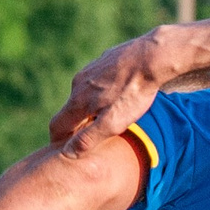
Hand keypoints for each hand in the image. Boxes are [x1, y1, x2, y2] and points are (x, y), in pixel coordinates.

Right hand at [49, 30, 178, 157]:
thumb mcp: (113, 122)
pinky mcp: (103, 61)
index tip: (63, 151)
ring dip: (89, 109)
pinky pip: (96, 83)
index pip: (57, 125)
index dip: (58, 141)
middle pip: (70, 110)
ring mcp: (90, 70)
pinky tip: (115, 98)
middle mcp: (78, 83)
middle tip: (88, 139)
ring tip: (105, 120)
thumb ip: (90, 138)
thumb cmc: (134, 92)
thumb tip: (67, 153)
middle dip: (75, 126)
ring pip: (83, 95)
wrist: (152, 56)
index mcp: (78, 101)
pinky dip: (100, 94)